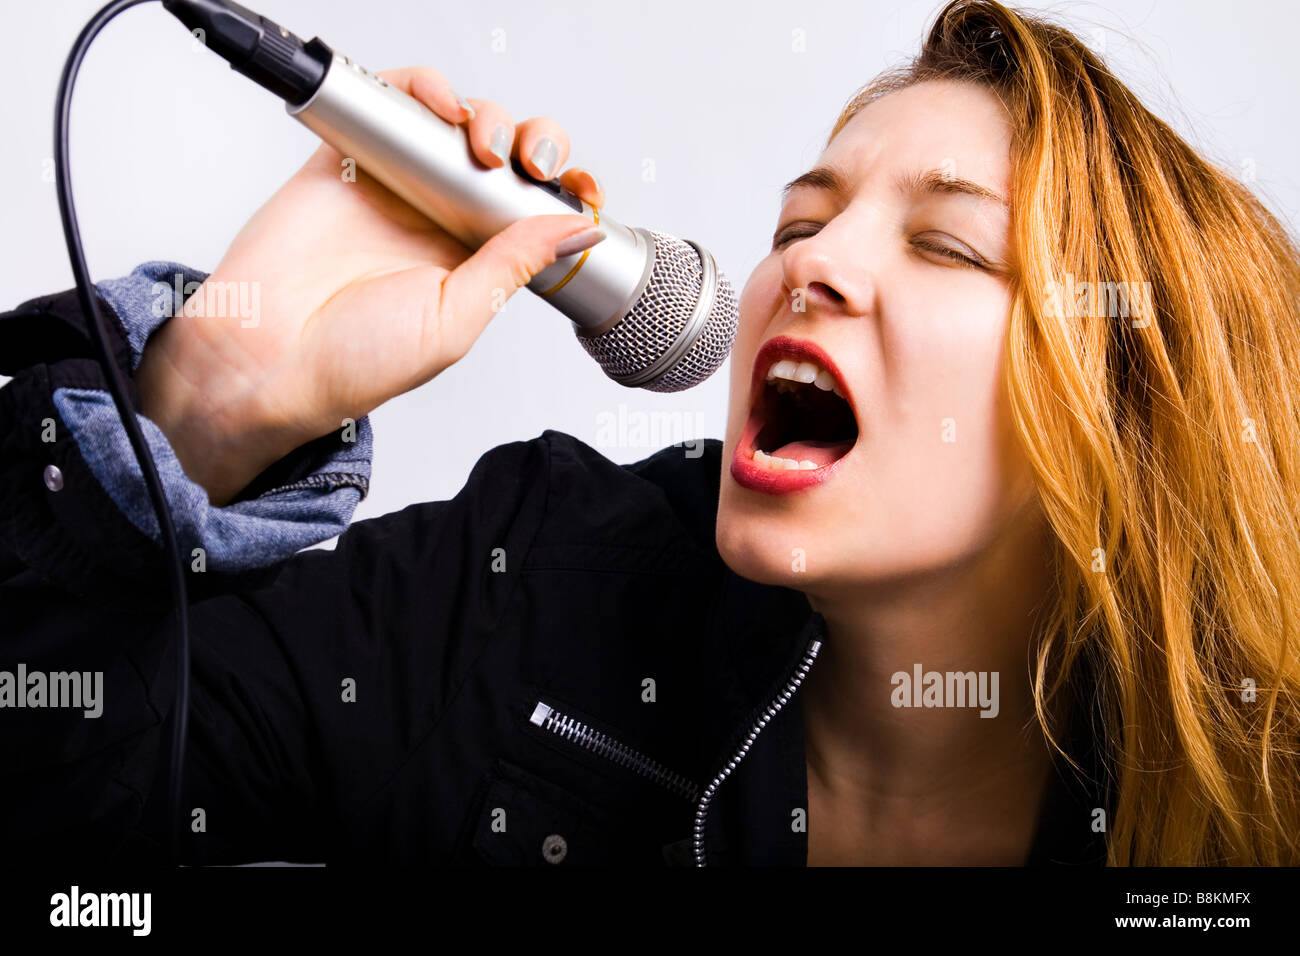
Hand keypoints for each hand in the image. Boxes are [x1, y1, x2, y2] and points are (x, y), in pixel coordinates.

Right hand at [136, 66, 605, 504]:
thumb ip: (514, 263)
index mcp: (474, 261)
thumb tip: (578, 228)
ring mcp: (396, 185)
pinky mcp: (348, 157)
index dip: (564, 189)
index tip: (583, 189)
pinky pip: (392, 101)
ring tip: (481, 144)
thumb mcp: (457, 318)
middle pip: (507, 156)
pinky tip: (441, 105)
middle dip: (535, 144)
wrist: (268, 359)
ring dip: (486, 115)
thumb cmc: (354, 362)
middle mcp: (438, 218)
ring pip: (457, 122)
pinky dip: (422, 87)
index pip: (535, 210)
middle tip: (531, 164)